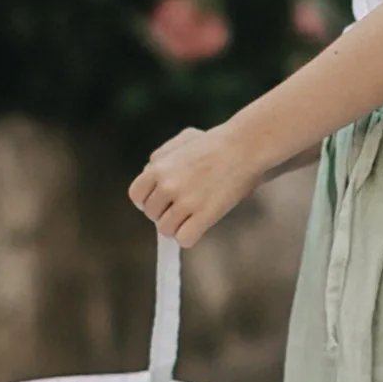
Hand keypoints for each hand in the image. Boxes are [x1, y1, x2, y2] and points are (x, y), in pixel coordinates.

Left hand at [129, 125, 260, 246]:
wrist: (245, 146)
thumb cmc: (216, 143)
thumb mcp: (181, 141)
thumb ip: (161, 159)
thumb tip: (149, 177)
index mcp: (158, 168)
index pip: (137, 196)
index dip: (147, 201)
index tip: (161, 201)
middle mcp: (168, 185)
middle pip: (152, 215)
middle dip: (165, 213)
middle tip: (184, 206)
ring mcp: (186, 201)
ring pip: (166, 230)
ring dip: (178, 226)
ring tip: (193, 215)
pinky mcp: (204, 215)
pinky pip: (184, 239)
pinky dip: (190, 236)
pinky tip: (200, 224)